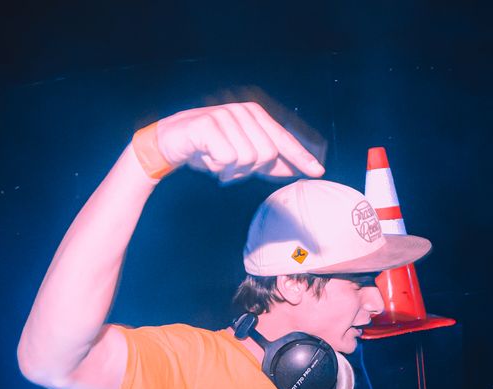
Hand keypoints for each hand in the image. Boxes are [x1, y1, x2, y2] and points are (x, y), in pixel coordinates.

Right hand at [153, 102, 324, 183]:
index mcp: (255, 116)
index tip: (318, 171)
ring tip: (216, 159)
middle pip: (267, 155)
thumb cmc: (211, 148)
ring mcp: (226, 115)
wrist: (174, 141)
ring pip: (247, 158)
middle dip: (249, 169)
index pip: (284, 139)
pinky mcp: (208, 124)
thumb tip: (299, 169)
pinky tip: (206, 156)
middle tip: (229, 165)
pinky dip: (215, 166)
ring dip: (230, 169)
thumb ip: (271, 161)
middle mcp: (243, 112)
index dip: (301, 157)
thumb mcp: (244, 155)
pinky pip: (226, 158)